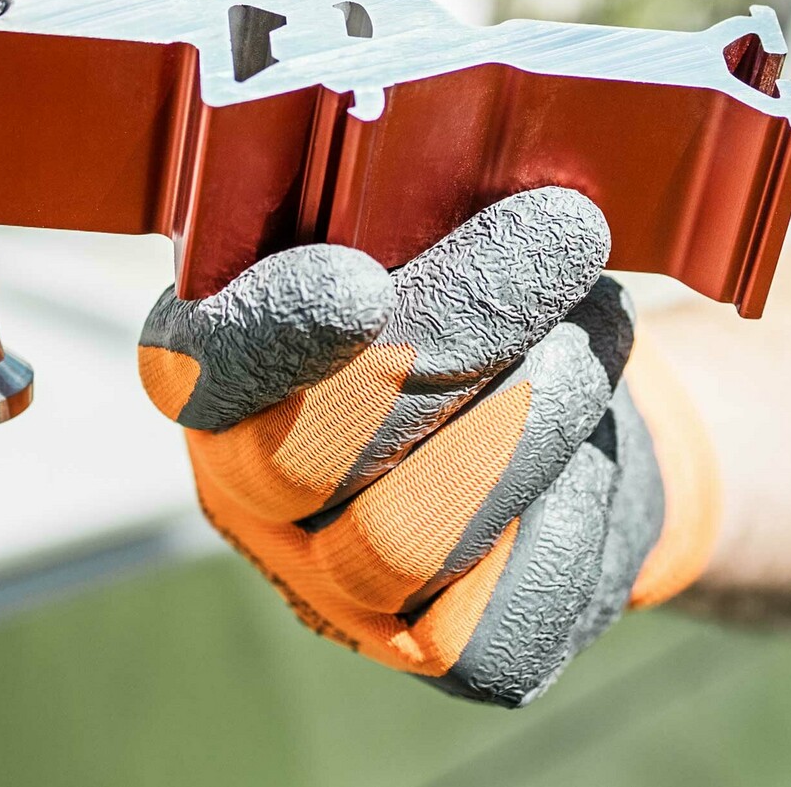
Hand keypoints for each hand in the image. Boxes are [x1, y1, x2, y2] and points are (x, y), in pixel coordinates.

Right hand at [137, 186, 717, 705]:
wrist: (561, 402)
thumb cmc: (465, 278)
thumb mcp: (415, 210)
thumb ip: (396, 188)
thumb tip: (443, 138)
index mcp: (208, 369)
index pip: (196, 367)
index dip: (269, 334)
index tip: (358, 281)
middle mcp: (245, 490)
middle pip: (317, 447)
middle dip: (456, 329)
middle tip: (563, 234)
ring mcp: (334, 588)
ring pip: (412, 535)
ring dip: (528, 416)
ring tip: (590, 334)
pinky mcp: (444, 651)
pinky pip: (505, 609)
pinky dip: (570, 501)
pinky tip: (594, 434)